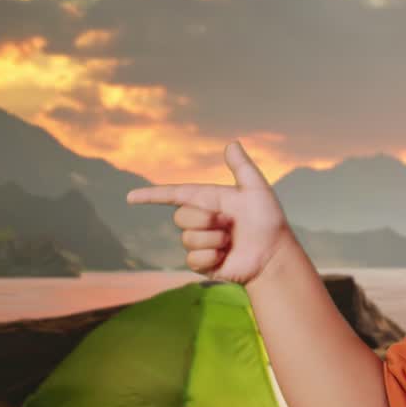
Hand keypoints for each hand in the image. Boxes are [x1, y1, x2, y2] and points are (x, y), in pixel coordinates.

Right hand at [125, 140, 290, 285]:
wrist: (274, 254)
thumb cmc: (269, 220)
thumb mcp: (257, 190)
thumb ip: (242, 167)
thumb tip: (231, 143)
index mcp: (208, 200)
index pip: (174, 195)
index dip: (152, 195)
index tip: (131, 197)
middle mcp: (201, 220)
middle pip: (181, 217)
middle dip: (205, 219)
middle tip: (229, 224)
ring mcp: (200, 242)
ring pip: (188, 239)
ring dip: (214, 239)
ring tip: (231, 241)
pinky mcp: (202, 263)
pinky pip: (193, 259)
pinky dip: (212, 257)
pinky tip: (226, 256)